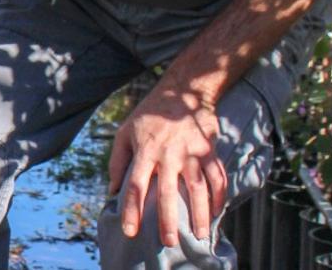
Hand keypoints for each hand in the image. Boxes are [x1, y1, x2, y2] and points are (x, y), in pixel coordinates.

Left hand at [107, 90, 226, 246]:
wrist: (183, 90)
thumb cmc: (149, 114)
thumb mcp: (125, 132)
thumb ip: (118, 162)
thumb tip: (112, 191)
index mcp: (145, 150)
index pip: (135, 185)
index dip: (131, 209)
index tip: (131, 231)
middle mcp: (168, 153)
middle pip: (167, 191)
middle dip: (168, 219)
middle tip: (168, 242)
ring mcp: (191, 151)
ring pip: (198, 188)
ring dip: (200, 213)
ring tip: (201, 235)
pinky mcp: (209, 149)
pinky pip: (217, 176)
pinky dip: (219, 195)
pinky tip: (217, 212)